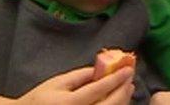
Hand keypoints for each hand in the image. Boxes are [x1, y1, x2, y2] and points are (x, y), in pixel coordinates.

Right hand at [17, 66, 133, 104]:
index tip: (128, 69)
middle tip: (130, 78)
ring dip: (122, 100)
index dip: (116, 78)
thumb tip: (102, 69)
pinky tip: (117, 101)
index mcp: (70, 103)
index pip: (99, 89)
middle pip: (110, 104)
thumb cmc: (39, 100)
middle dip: (123, 90)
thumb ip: (80, 75)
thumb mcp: (57, 83)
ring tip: (127, 88)